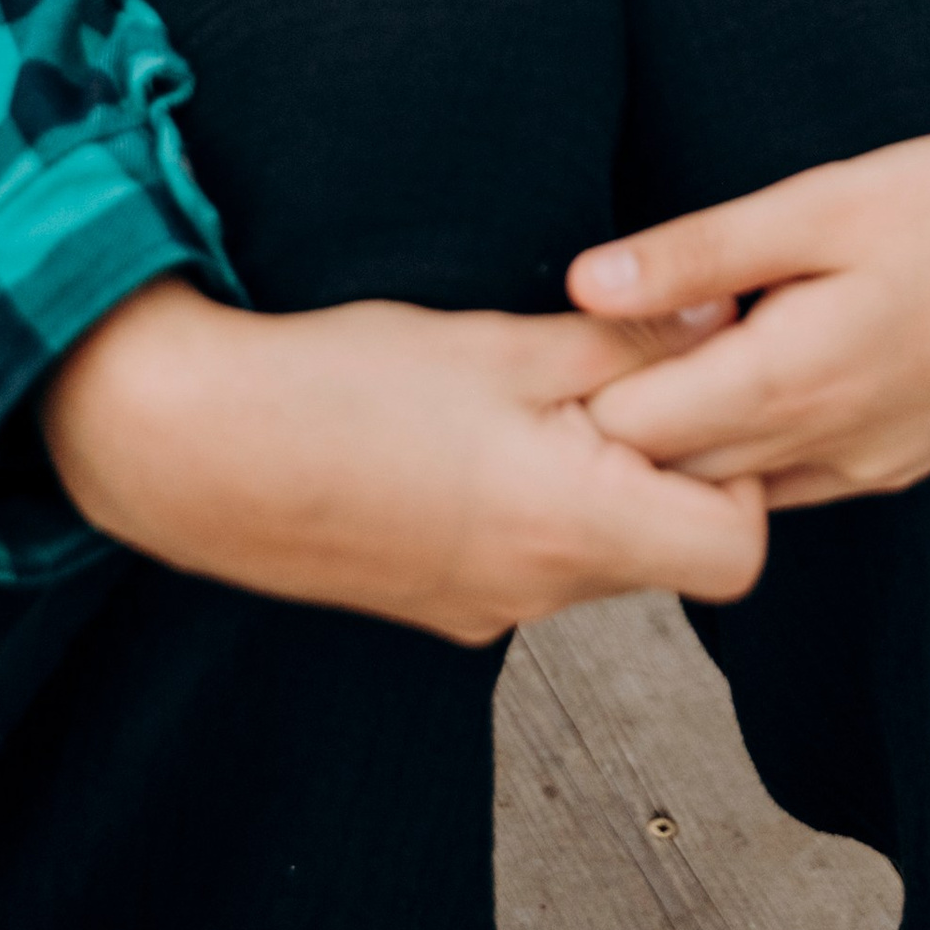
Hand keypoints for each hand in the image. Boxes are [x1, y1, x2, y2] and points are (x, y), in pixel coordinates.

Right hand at [43, 280, 766, 643]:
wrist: (188, 449)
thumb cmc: (345, 383)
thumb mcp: (501, 344)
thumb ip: (624, 344)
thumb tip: (724, 317)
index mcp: (569, 530)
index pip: (739, 552)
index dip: (741, 470)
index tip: (695, 390)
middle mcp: (536, 594)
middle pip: (670, 549)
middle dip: (667, 462)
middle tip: (614, 371)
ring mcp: (480, 612)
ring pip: (595, 550)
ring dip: (592, 477)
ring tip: (526, 393)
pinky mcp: (434, 605)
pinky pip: (526, 559)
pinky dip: (529, 501)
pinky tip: (464, 435)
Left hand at [571, 32, 929, 505]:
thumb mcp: (823, 201)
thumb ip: (699, 252)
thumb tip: (580, 285)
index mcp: (792, 380)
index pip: (628, 434)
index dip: (578, 388)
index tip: (560, 333)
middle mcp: (821, 450)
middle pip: (667, 474)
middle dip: (616, 424)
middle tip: (588, 346)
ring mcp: (863, 470)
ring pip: (729, 487)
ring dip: (682, 440)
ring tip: (664, 351)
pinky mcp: (894, 467)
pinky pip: (789, 482)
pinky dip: (748, 447)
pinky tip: (747, 373)